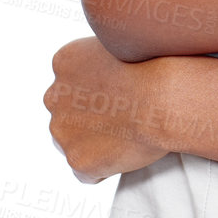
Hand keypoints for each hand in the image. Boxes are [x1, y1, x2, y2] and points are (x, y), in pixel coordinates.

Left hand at [43, 37, 171, 182]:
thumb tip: (111, 75)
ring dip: (94, 144)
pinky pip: (86, 172)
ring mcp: (62, 130)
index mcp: (64, 62)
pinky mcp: (77, 160)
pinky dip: (103, 168)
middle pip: (66, 114)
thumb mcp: (122, 45)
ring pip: (72, 143)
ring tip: (127, 135)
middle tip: (124, 117)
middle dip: (90, 119)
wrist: (163, 96)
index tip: (119, 95)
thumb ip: (105, 60)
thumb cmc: (156, 67)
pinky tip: (125, 154)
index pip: (71, 82)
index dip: (97, 92)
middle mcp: (54, 95)